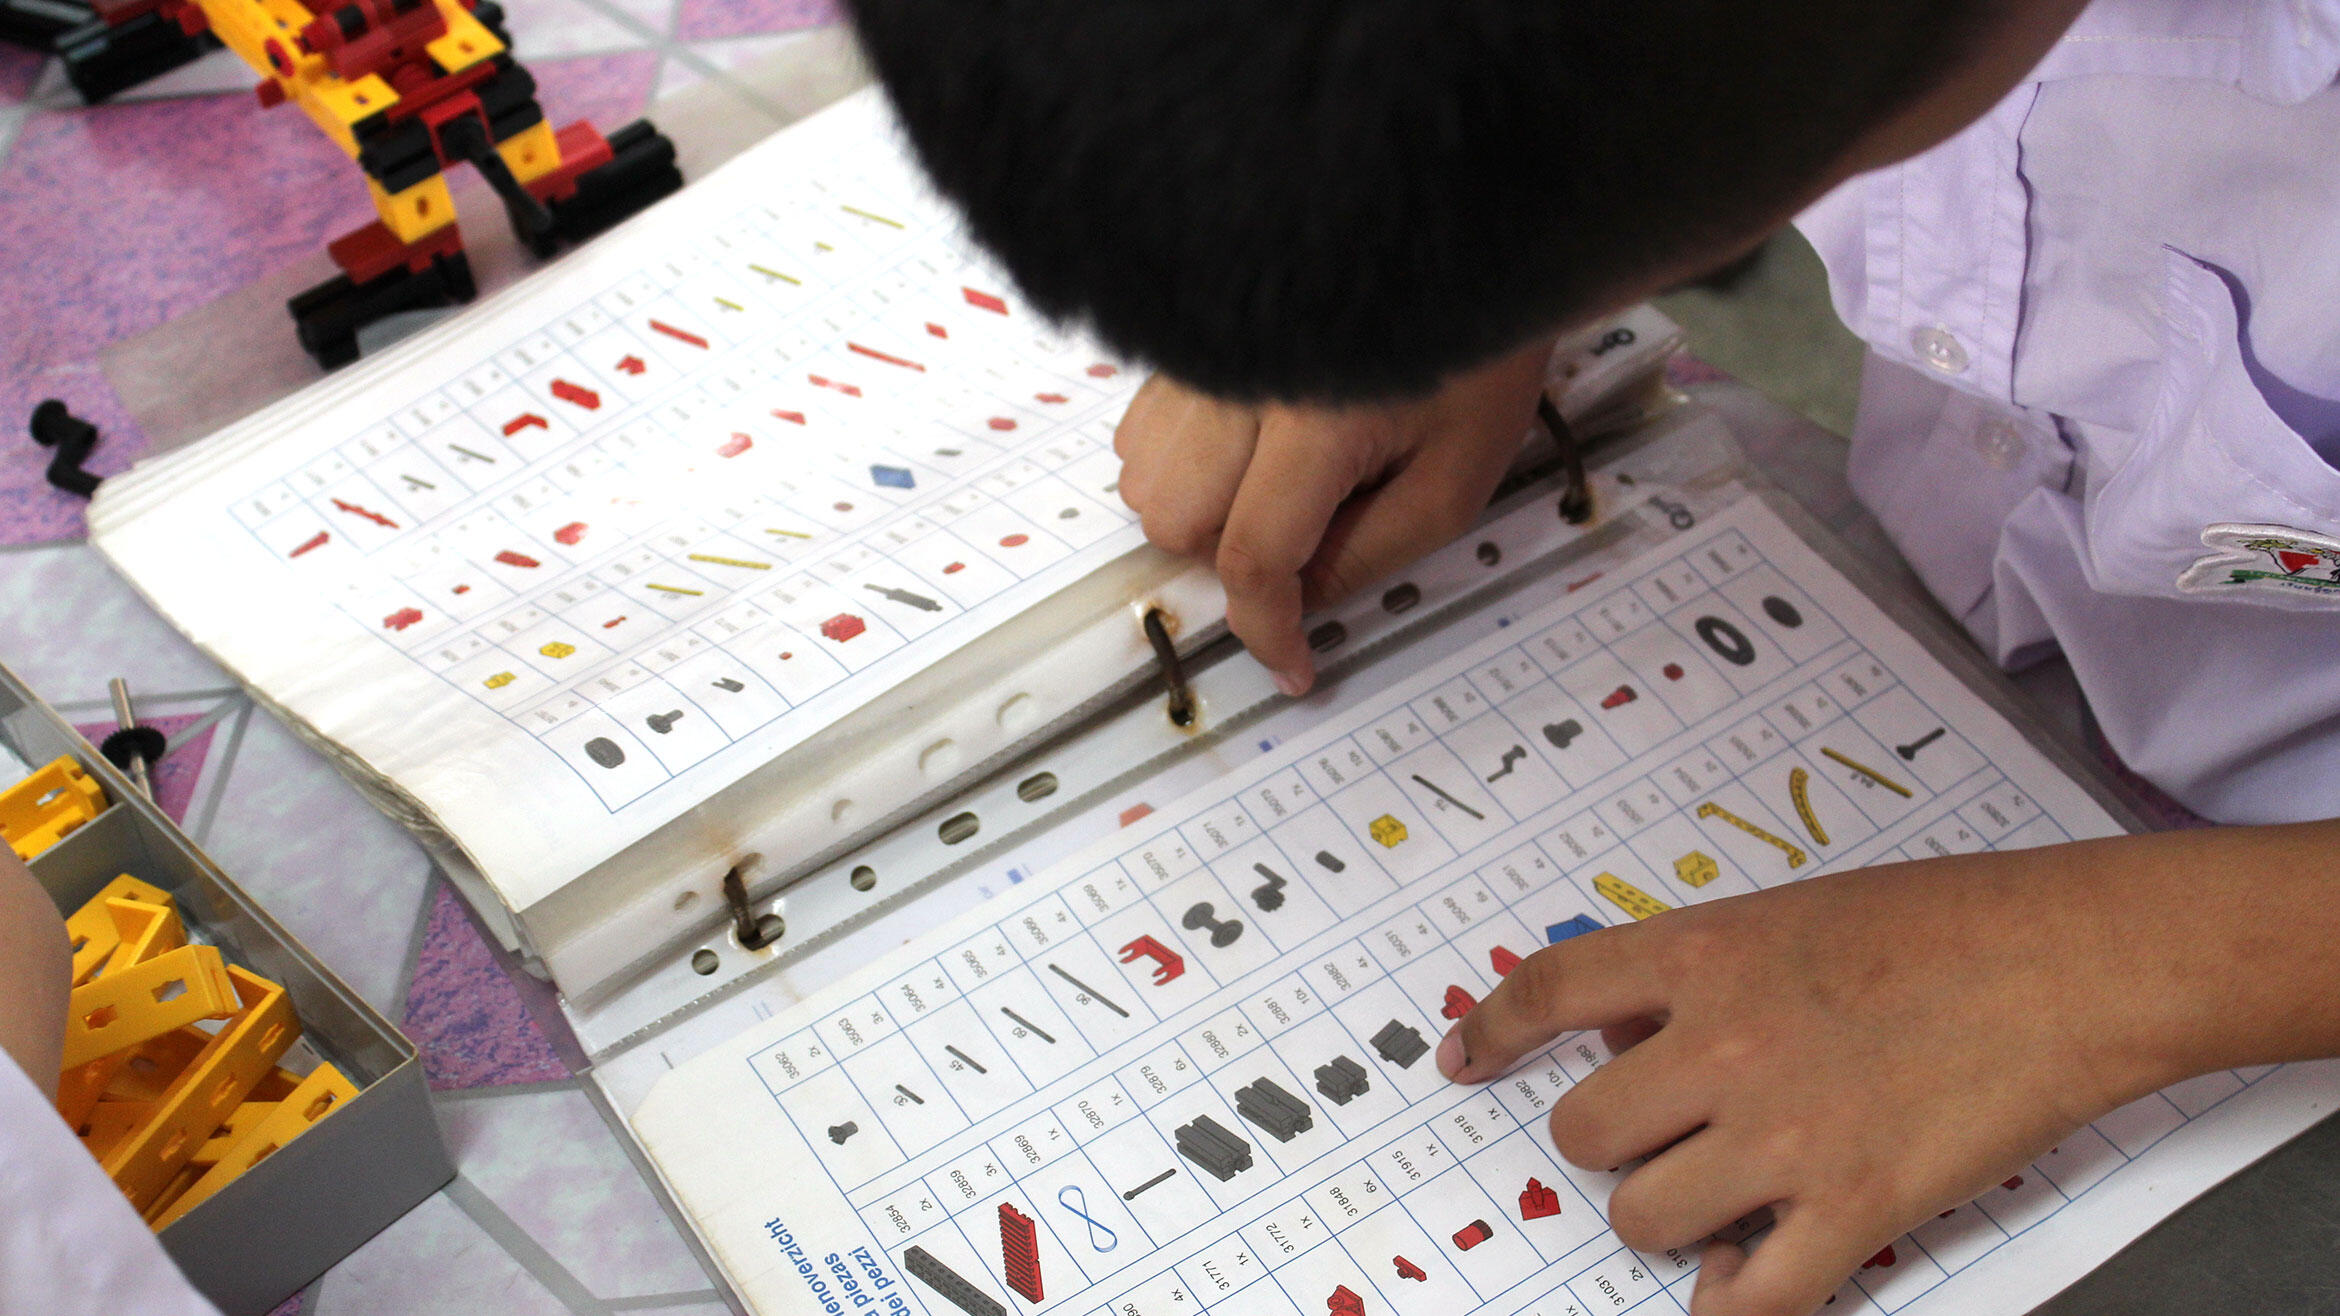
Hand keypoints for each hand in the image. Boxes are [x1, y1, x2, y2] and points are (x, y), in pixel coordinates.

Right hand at [1113, 336, 1553, 694]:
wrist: (1459, 240)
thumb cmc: (1474, 349)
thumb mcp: (1458, 476)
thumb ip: (1377, 551)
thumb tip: (1306, 601)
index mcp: (1318, 420)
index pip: (1254, 556)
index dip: (1268, 630)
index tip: (1291, 667)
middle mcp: (1241, 381)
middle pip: (1174, 522)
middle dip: (1228, 561)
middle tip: (1301, 545)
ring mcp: (1207, 353)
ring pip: (1145, 478)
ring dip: (1197, 513)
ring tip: (1272, 492)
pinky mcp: (1194, 338)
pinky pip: (1145, 427)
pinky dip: (1179, 463)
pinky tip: (1241, 452)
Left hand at [1435, 847, 2182, 1315]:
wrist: (2063, 963)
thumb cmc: (1940, 922)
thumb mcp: (1785, 912)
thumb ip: (1696, 970)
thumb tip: (1627, 1030)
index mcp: (1699, 956)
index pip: (1544, 993)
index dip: (1487, 1031)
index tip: (1462, 1057)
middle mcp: (1719, 1047)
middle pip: (1583, 1133)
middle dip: (1608, 1142)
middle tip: (1662, 1133)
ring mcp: (1781, 1136)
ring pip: (1641, 1217)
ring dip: (1666, 1216)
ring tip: (1719, 1196)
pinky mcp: (1851, 1211)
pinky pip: (1746, 1300)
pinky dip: (1731, 1303)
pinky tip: (1744, 1279)